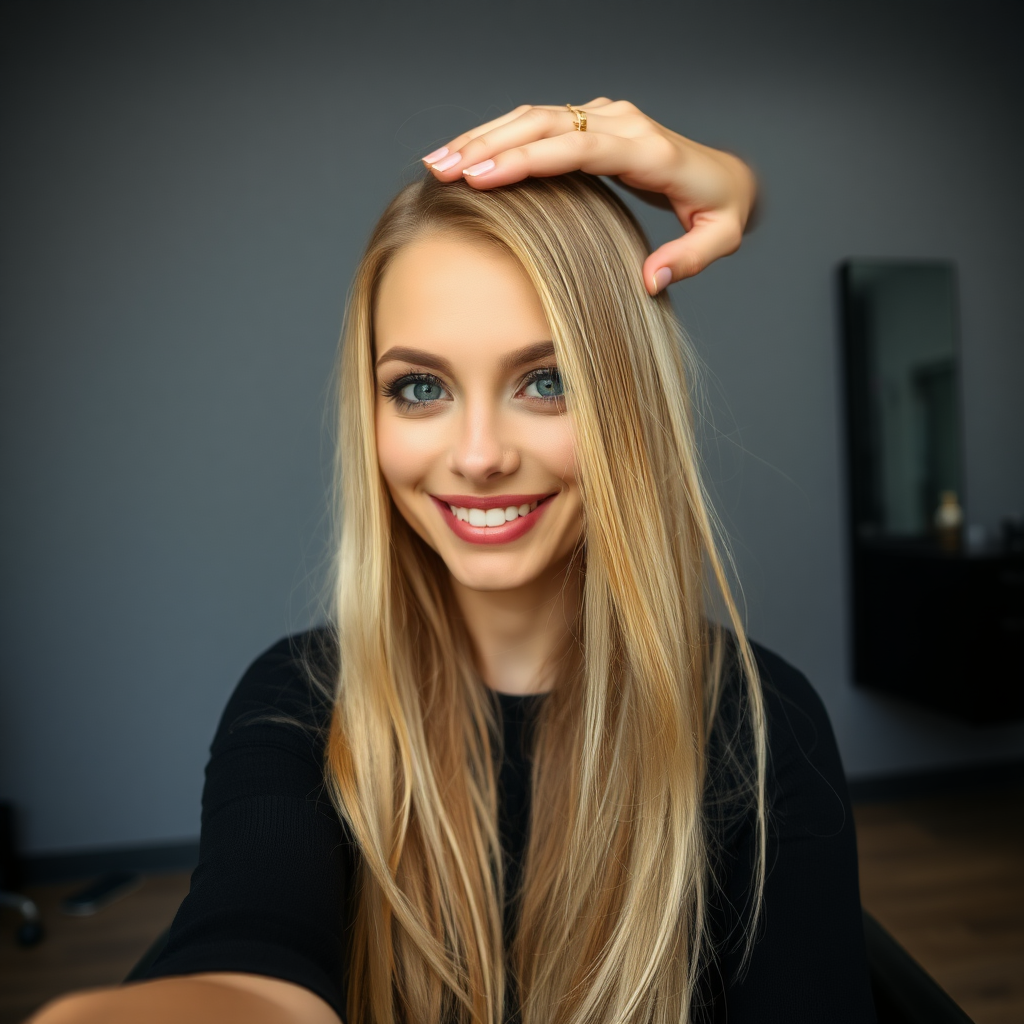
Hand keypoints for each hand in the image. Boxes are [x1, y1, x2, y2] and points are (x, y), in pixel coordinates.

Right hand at [422, 99, 756, 293]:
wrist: (728, 176)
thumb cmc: (720, 209)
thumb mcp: (720, 237)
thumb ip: (689, 259)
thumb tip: (649, 281)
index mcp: (649, 151)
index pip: (578, 148)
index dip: (527, 159)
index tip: (482, 175)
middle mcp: (623, 123)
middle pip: (545, 124)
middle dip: (488, 146)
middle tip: (442, 170)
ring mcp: (605, 117)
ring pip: (534, 116)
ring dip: (483, 137)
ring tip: (438, 162)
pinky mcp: (593, 121)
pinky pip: (538, 122)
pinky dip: (499, 135)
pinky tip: (468, 153)